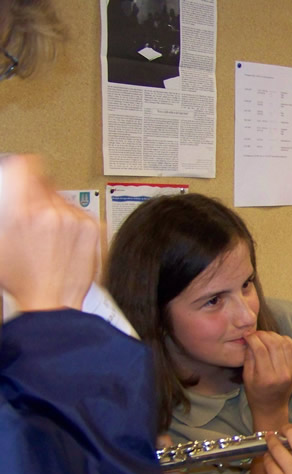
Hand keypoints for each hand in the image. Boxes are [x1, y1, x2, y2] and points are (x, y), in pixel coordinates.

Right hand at [0, 155, 98, 310]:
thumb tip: (8, 195)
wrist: (52, 301)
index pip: (25, 166)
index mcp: (22, 211)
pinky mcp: (94, 229)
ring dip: (57, 211)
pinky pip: (81, 214)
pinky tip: (65, 243)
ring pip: (64, 200)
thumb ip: (5, 212)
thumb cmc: (23, 279)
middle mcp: (51, 211)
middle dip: (39, 197)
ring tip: (50, 238)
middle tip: (35, 220)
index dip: (24, 166)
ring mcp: (76, 220)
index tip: (25, 168)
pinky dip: (74, 223)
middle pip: (46, 184)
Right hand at [243, 331, 291, 422]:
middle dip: (263, 335)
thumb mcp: (246, 378)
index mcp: (266, 378)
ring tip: (264, 336)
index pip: (260, 350)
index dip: (253, 338)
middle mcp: (282, 373)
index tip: (247, 334)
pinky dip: (285, 340)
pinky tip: (276, 340)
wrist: (272, 407)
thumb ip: (248, 357)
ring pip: (285, 343)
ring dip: (273, 336)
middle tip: (255, 334)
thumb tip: (250, 339)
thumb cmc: (256, 394)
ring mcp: (291, 370)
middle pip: (274, 344)